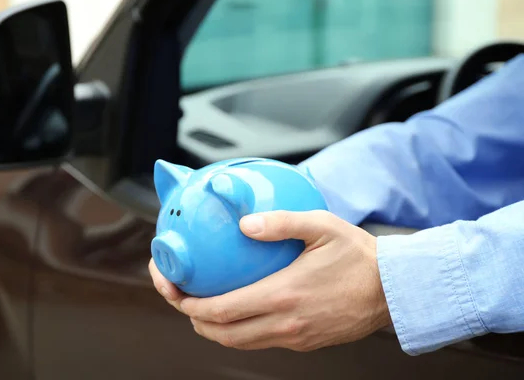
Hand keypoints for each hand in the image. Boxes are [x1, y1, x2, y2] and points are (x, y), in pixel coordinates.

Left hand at [148, 210, 390, 351]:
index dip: (188, 304)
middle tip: (177, 295)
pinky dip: (238, 331)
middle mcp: (285, 323)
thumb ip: (280, 223)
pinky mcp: (304, 343)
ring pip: (238, 343)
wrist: (393, 290)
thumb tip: (243, 224)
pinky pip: (260, 342)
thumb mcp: (321, 226)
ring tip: (198, 306)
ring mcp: (294, 337)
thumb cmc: (358, 255)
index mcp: (283, 295)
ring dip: (212, 328)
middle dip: (191, 318)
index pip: (221, 311)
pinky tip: (236, 310)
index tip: (172, 287)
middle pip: (222, 334)